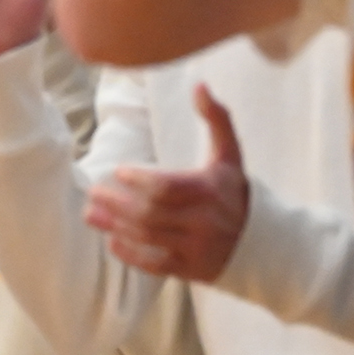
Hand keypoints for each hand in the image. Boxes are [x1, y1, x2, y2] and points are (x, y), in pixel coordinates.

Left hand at [85, 85, 250, 283]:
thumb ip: (217, 118)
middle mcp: (204, 222)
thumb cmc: (235, 192)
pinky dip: (131, 254)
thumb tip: (199, 85)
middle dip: (118, 203)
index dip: (139, 180)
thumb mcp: (230, 154)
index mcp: (210, 191)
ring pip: (149, 238)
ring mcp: (197, 248)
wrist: (262, 243)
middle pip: (152, 214)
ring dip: (116, 226)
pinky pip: (155, 264)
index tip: (119, 171)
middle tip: (94, 192)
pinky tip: (112, 240)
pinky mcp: (190, 269)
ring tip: (92, 213)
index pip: (167, 187)